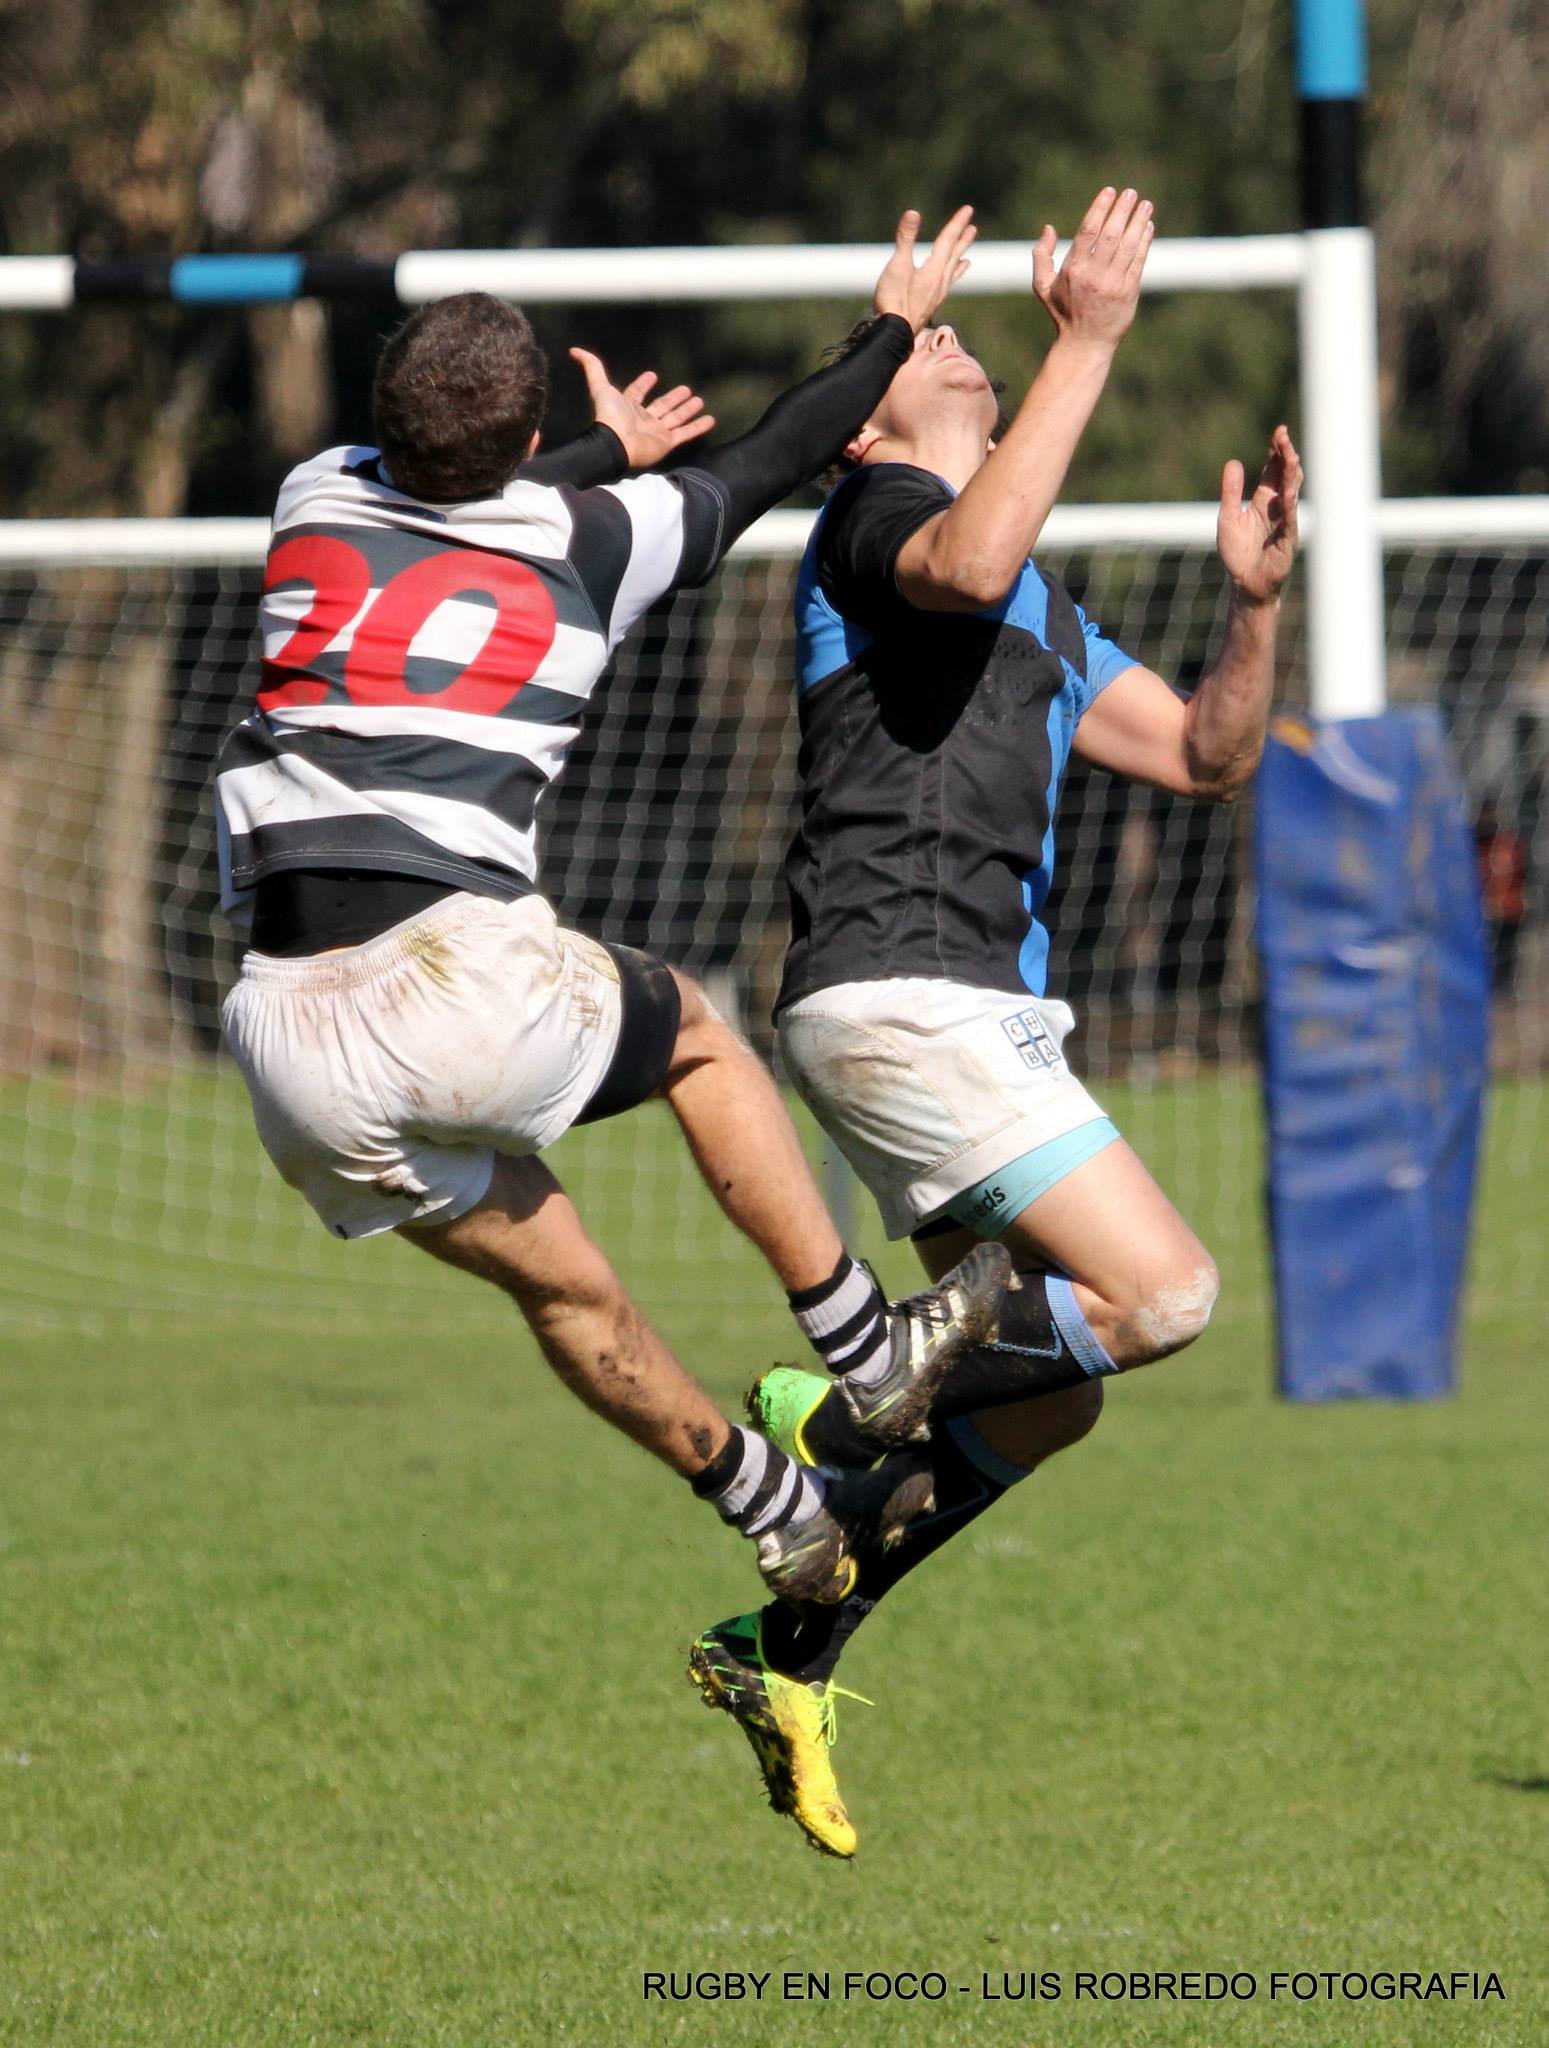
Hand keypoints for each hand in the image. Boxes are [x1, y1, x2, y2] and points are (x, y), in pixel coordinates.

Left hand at [568, 348, 715, 468]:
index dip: (643, 385)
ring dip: (687, 410)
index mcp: (629, 406)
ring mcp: (657, 431)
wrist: (616, 443)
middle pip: (662, 406)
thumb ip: (591, 367)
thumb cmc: (608, 416)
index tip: (652, 375)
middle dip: (673, 398)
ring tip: (699, 400)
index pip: (637, 393)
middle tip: (686, 389)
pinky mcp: (667, 442)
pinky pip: (685, 434)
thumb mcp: (600, 387)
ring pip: (675, 418)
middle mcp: (644, 418)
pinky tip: (710, 419)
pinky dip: (698, 427)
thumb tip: (574, 350)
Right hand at [872, 204, 976, 331]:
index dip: (957, 223)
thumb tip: (913, 213)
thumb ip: (905, 239)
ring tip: (968, 254)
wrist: (894, 335)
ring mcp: (937, 294)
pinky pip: (948, 285)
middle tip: (972, 227)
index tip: (968, 209)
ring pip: (953, 271)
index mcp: (934, 269)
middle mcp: (940, 281)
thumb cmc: (893, 300)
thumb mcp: (897, 265)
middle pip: (954, 255)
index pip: (948, 240)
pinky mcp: (931, 304)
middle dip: (962, 239)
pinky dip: (953, 277)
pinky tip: (950, 281)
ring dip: (960, 258)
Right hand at [1032, 186, 1153, 353]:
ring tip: (1145, 205)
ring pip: (1128, 245)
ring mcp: (1113, 284)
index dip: (1100, 208)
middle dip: (1122, 210)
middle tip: (1130, 192)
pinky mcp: (1129, 292)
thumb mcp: (1043, 287)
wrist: (1085, 343)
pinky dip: (1144, 242)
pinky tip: (1148, 227)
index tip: (1110, 191)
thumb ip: (1041, 256)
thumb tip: (1048, 228)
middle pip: (1111, 234)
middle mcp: (1094, 275)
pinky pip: (1138, 261)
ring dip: (1138, 222)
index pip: (1088, 231)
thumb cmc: (1064, 313)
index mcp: (1073, 270)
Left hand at [1218, 425, 1301, 603]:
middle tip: (1283, 436)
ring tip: (1290, 456)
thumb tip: (1233, 462)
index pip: (1274, 470)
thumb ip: (1231, 492)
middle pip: (1286, 475)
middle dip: (1286, 456)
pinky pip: (1290, 520)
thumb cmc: (1238, 553)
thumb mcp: (1228, 517)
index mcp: (1264, 500)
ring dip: (1291, 475)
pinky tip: (1287, 493)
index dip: (1276, 451)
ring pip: (1292, 493)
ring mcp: (1285, 522)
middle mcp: (1278, 507)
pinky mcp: (1287, 539)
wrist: (1245, 584)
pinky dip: (1289, 506)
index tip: (1278, 432)